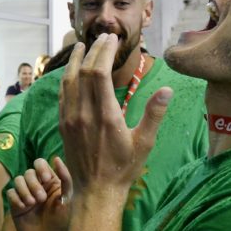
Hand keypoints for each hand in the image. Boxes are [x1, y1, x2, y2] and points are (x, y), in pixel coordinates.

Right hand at [7, 158, 70, 230]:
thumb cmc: (64, 224)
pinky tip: (23, 208)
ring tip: (32, 204)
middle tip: (41, 199)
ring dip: (24, 190)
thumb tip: (56, 158)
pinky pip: (10, 193)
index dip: (40, 168)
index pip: (40, 164)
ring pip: (18, 180)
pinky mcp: (16, 207)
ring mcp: (27, 197)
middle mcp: (38, 188)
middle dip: (33, 183)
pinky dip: (16, 198)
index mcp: (51, 183)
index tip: (46, 179)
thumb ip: (65, 178)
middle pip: (28, 172)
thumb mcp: (68, 199)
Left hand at [59, 36, 172, 192]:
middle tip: (103, 38)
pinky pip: (62, 95)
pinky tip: (71, 71)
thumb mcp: (144, 143)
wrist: (95, 192)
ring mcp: (70, 119)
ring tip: (82, 46)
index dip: (104, 52)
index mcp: (106, 116)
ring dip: (75, 61)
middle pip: (84, 72)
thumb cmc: (123, 169)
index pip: (100, 73)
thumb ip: (154, 114)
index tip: (112, 40)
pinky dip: (66, 78)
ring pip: (68, 81)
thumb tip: (167, 90)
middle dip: (93, 51)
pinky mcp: (63, 125)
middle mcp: (84, 114)